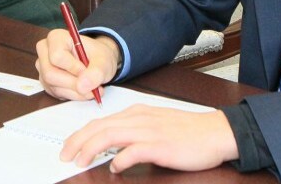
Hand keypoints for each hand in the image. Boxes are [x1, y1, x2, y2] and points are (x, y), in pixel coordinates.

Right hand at [36, 29, 117, 101]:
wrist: (96, 62)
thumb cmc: (97, 56)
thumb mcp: (104, 61)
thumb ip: (96, 72)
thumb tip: (82, 86)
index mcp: (56, 37)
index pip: (57, 56)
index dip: (73, 68)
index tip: (86, 71)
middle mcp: (45, 51)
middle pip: (50, 73)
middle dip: (74, 84)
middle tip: (91, 86)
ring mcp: (43, 67)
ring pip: (53, 86)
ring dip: (75, 92)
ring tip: (90, 88)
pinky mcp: (46, 81)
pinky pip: (55, 93)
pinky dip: (72, 95)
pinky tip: (82, 89)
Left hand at [60, 106, 237, 173]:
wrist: (216, 132)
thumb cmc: (188, 132)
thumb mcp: (156, 125)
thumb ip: (135, 133)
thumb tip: (115, 152)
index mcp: (136, 112)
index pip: (100, 121)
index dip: (81, 134)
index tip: (69, 146)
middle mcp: (139, 118)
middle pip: (98, 127)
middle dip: (77, 141)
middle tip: (65, 156)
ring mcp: (149, 131)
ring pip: (109, 136)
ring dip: (90, 149)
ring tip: (80, 161)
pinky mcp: (159, 146)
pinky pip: (132, 151)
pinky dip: (119, 160)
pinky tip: (115, 168)